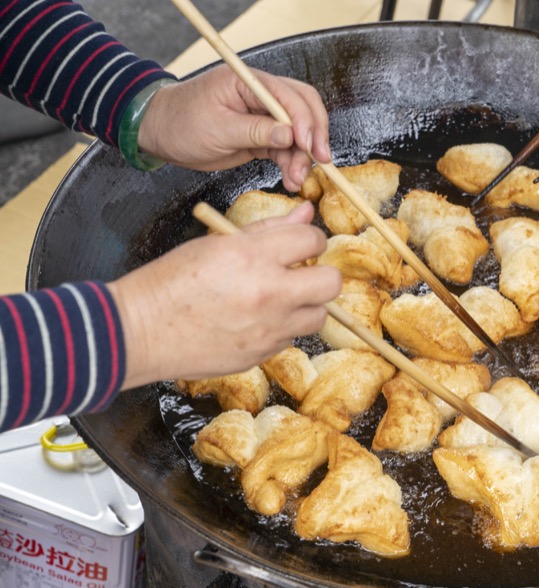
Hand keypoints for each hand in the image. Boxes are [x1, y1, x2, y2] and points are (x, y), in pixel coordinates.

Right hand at [109, 203, 340, 387]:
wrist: (139, 331)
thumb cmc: (171, 281)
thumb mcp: (217, 243)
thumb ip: (268, 230)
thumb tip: (305, 215)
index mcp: (254, 256)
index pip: (313, 239)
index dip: (310, 239)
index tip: (302, 245)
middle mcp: (269, 293)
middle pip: (331, 283)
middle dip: (321, 275)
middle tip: (301, 274)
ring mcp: (269, 328)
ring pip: (318, 315)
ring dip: (305, 305)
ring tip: (277, 299)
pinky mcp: (263, 354)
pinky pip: (291, 337)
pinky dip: (282, 327)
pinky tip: (256, 320)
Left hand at [138, 66, 330, 190]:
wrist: (161, 134)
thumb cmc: (181, 123)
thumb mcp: (217, 129)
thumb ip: (255, 131)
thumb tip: (289, 135)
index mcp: (248, 83)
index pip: (289, 96)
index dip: (305, 121)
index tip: (310, 146)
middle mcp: (261, 96)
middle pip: (303, 109)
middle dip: (315, 135)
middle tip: (320, 160)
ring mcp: (263, 117)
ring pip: (297, 134)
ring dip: (302, 157)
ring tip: (297, 180)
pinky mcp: (261, 137)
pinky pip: (285, 149)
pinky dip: (291, 164)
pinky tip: (291, 179)